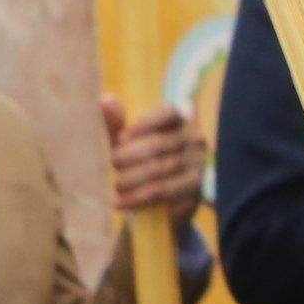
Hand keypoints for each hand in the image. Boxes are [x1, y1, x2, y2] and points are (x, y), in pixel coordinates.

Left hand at [100, 96, 207, 219]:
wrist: (161, 201)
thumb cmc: (139, 159)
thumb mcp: (126, 140)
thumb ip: (115, 122)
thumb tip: (105, 100)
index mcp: (179, 121)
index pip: (168, 113)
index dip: (143, 124)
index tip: (121, 138)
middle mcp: (194, 141)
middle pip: (159, 144)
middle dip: (131, 155)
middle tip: (112, 164)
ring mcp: (198, 167)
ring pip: (160, 171)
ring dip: (132, 179)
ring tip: (115, 186)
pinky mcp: (195, 192)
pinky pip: (164, 194)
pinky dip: (138, 199)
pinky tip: (121, 202)